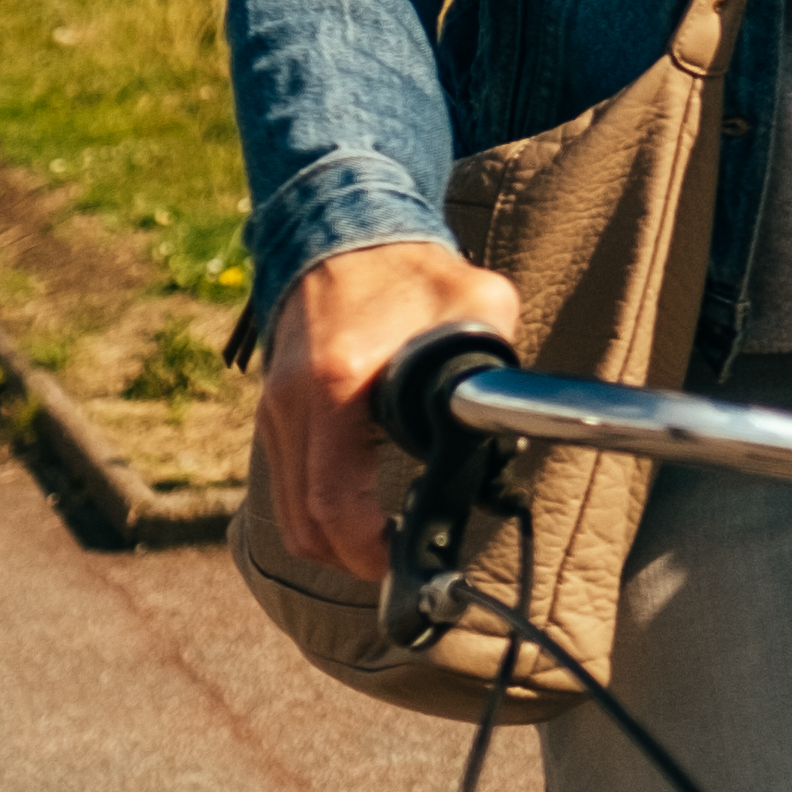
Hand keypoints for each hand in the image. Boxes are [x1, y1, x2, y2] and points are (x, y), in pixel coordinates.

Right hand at [249, 237, 523, 586]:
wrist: (341, 228)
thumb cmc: (410, 269)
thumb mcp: (475, 301)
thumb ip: (497, 358)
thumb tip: (518, 411)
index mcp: (336, 384)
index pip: (333, 503)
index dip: (367, 552)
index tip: (403, 562)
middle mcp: (291, 405)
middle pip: (305, 526)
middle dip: (354, 559)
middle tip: (404, 561)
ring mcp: (274, 411)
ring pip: (292, 515)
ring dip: (337, 541)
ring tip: (388, 541)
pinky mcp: (272, 413)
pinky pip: (288, 487)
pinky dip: (322, 510)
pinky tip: (365, 507)